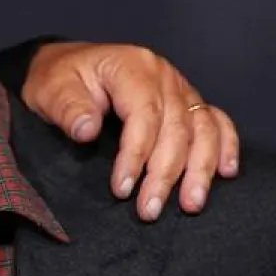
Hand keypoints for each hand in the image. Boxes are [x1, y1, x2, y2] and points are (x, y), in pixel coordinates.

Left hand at [22, 42, 237, 220]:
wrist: (66, 65)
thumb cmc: (58, 79)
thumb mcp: (50, 89)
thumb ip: (68, 108)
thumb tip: (87, 131)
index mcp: (131, 66)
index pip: (144, 115)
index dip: (136, 155)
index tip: (123, 189)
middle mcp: (163, 74)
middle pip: (177, 127)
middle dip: (165, 174)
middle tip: (149, 210)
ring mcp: (179, 86)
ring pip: (203, 128)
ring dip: (200, 169)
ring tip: (190, 204)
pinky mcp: (187, 100)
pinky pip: (216, 121)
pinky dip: (225, 146)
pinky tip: (225, 173)